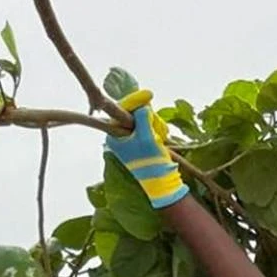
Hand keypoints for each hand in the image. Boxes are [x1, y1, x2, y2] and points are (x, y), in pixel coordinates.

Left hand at [104, 90, 187, 208]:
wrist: (160, 181)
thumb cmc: (150, 161)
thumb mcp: (146, 136)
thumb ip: (142, 118)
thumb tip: (142, 107)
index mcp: (114, 135)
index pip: (122, 110)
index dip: (135, 102)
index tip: (148, 95)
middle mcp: (119, 137)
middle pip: (134, 114)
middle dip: (149, 118)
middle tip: (158, 127)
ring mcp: (130, 140)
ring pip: (143, 120)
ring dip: (155, 125)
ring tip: (161, 135)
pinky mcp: (140, 143)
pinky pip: (148, 128)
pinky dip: (156, 130)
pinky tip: (162, 137)